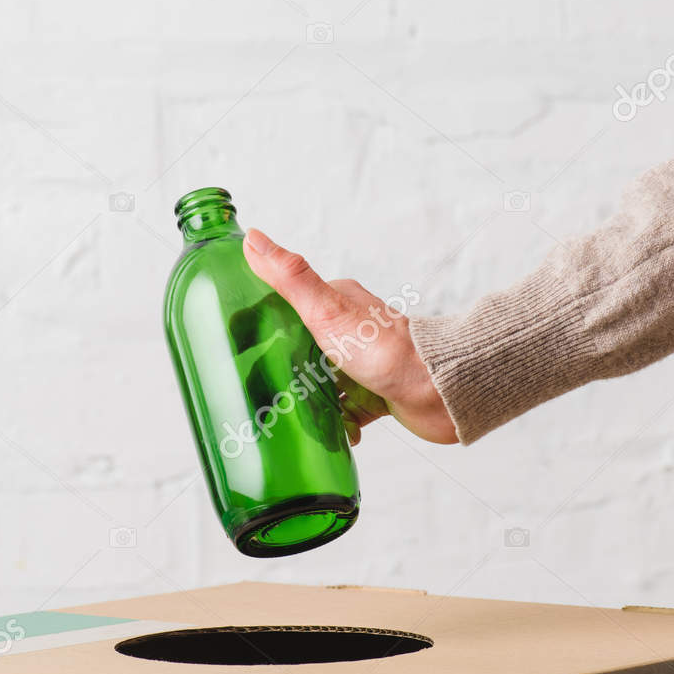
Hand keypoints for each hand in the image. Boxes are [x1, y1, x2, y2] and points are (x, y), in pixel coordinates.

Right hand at [243, 228, 456, 444]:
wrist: (438, 392)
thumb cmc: (384, 350)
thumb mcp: (326, 310)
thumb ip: (290, 278)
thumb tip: (253, 239)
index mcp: (337, 302)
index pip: (287, 307)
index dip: (260, 325)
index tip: (236, 346)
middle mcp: (351, 330)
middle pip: (300, 349)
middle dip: (279, 370)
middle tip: (255, 392)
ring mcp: (363, 364)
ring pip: (321, 383)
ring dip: (306, 401)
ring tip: (284, 418)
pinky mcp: (377, 394)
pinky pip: (347, 412)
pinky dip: (336, 425)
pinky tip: (327, 435)